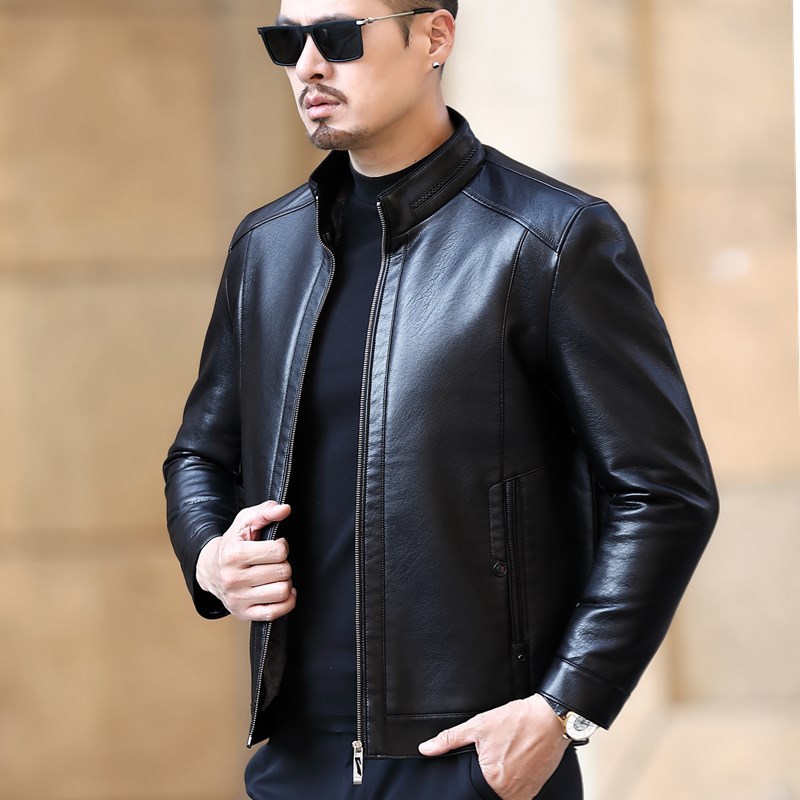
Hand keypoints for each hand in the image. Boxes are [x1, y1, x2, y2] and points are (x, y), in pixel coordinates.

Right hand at [195, 500, 295, 621]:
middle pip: (283, 572)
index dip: (282, 546)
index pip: (278, 552)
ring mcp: (238, 599)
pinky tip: (280, 591)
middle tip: (274, 562)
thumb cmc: (231, 544)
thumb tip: (285, 509)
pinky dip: (286, 602)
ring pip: (282, 592)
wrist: (209, 569)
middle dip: (283, 564)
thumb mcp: (245, 522)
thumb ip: (266, 511)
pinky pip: (275, 613)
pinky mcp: (243, 613)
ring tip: (275, 575)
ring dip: (285, 582)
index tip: (275, 546)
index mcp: (234, 554)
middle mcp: (233, 578)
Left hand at [418, 694, 568, 799]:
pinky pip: (521, 794)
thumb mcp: (478, 725)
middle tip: (493, 759)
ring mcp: (526, 792)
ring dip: (501, 783)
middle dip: (486, 780)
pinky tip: (515, 764)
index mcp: (491, 779)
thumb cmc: (518, 720)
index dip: (471, 781)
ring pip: (506, 796)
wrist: (550, 717)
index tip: (477, 769)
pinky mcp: (537, 787)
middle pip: (489, 794)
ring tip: (504, 760)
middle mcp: (510, 792)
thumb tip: (427, 749)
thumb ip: (450, 739)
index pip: (472, 792)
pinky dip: (515, 783)